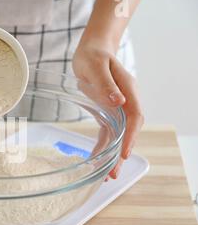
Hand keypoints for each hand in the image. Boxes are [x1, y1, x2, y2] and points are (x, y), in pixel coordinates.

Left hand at [73, 40, 143, 178]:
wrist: (92, 49)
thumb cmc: (93, 55)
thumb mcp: (96, 66)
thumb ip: (106, 84)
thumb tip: (118, 102)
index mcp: (128, 91)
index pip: (133, 117)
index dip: (129, 136)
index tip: (123, 153)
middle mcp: (125, 102)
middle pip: (128, 131)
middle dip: (121, 153)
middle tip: (113, 174)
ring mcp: (117, 107)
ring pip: (118, 135)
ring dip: (112, 154)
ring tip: (107, 175)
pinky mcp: (107, 111)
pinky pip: (107, 131)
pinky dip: (103, 146)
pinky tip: (98, 159)